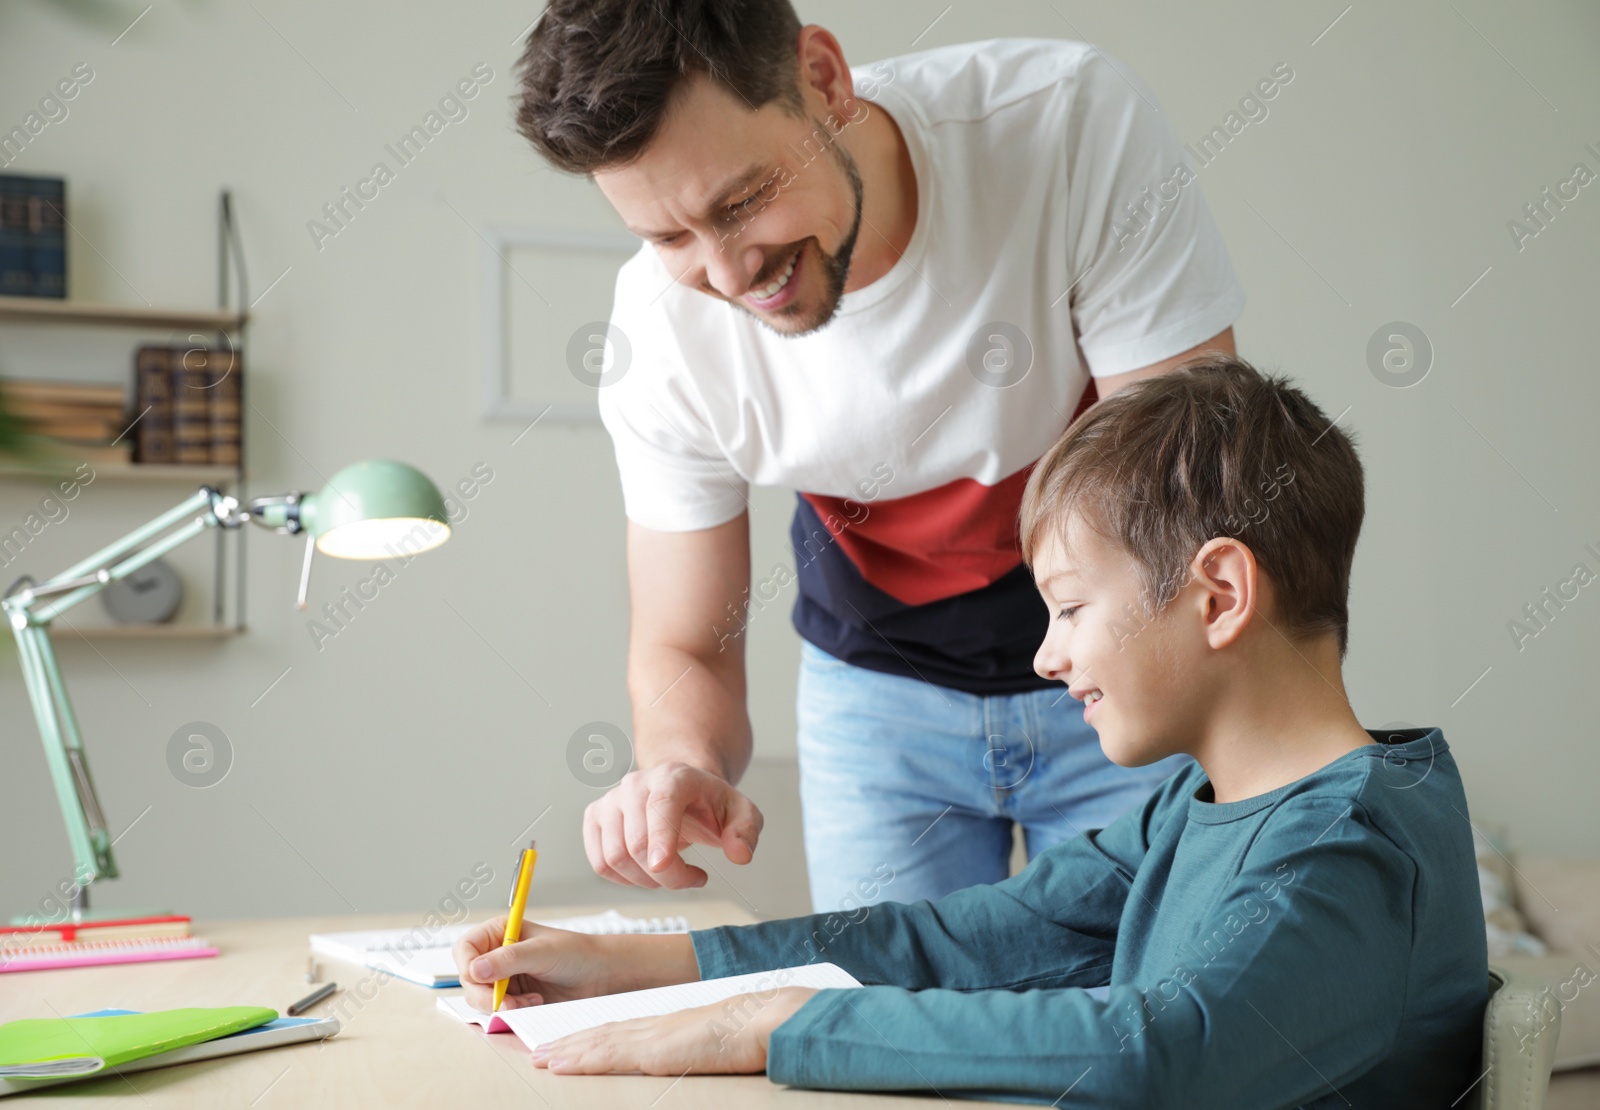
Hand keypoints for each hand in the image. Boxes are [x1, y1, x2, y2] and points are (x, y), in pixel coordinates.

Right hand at [451, 916, 694, 1012]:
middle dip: (485, 993)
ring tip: (528, 1001)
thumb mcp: (542, 952)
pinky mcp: (513, 995)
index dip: (468, 966)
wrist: (601, 974)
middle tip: (506, 1003)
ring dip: (500, 1004)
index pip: (465, 949)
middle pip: (468, 977)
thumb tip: (476, 969)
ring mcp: (504, 975)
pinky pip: (498, 1008)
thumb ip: (509, 959)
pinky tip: (533, 1004)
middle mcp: (497, 952)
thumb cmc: (577, 952)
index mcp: (499, 931)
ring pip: (480, 997)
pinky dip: (510, 1010)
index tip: (482, 979)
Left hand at [531, 987, 816, 1074]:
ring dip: (566, 1051)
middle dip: (570, 1044)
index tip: (571, 1045)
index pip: (622, 1032)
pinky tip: (560, 1064)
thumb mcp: (721, 1041)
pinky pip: (607, 1054)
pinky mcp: (653, 1049)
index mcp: (670, 1027)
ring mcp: (652, 1036)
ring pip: (598, 1042)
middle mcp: (655, 1027)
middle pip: (603, 1034)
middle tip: (541, 1052)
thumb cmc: (752, 1031)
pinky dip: (579, 1059)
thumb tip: (704, 1053)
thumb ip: (703, 1047)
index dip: (593, 1038)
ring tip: (540, 1059)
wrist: (764, 1019)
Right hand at [583, 761, 763, 888]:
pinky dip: (624, 880)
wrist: (682, 791)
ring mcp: (611, 799)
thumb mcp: (741, 812)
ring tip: (670, 874)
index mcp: (674, 776)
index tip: (662, 866)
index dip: (660, 837)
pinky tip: (646, 874)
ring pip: (615, 857)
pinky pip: (600, 862)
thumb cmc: (709, 803)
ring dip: (645, 881)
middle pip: (637, 842)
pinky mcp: (595, 817)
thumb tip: (740, 855)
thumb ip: (746, 831)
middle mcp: (636, 783)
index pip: (661, 804)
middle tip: (691, 879)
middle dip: (666, 876)